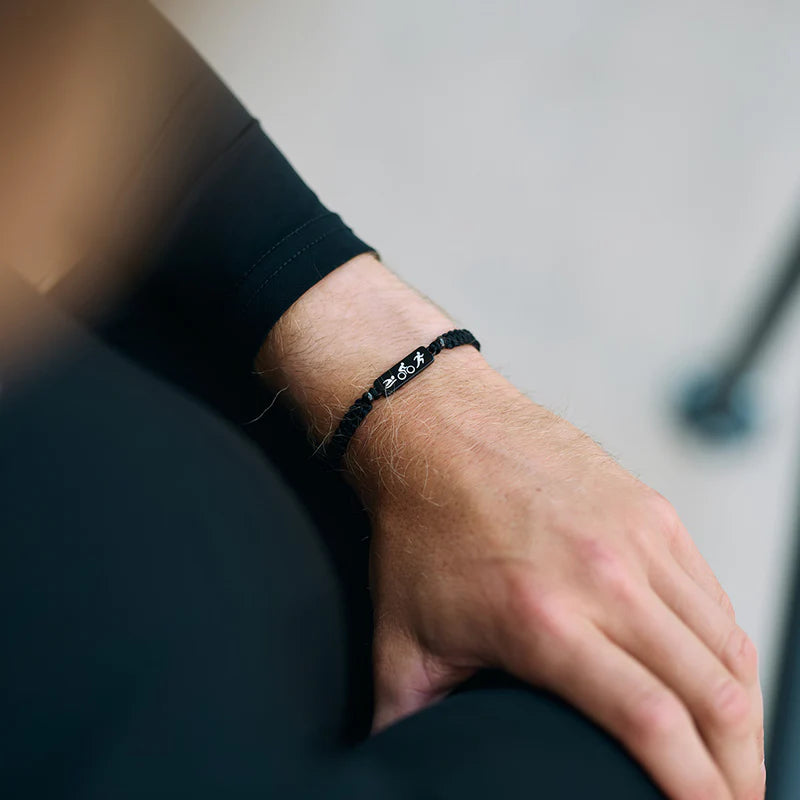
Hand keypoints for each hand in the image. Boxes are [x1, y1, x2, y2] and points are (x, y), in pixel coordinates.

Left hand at [363, 351, 763, 799]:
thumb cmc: (421, 525)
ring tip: (736, 756)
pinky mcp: (651, 510)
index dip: (696, 790)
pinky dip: (726, 647)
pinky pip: (712, 594)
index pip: (653, 723)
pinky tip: (719, 678)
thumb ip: (404, 718)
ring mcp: (637, 537)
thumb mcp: (400, 636)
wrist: (438, 427)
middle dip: (737, 770)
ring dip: (743, 713)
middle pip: (713, 695)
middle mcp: (604, 577)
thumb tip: (392, 766)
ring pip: (726, 645)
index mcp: (543, 618)